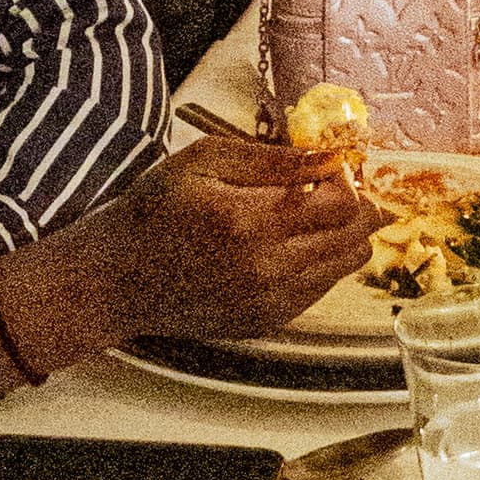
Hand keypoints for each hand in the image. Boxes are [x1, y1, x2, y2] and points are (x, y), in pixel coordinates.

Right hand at [0, 136, 378, 372]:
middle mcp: (267, 268)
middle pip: (352, 241)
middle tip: (347, 193)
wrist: (118, 278)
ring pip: (342, 269)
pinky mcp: (266, 321)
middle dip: (361, 212)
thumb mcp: (203, 162)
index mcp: (251, 221)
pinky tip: (295, 247)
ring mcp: (269, 301)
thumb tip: (329, 157)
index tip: (338, 171)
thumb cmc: (154, 211)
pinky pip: (319, 292)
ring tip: (321, 218)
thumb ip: (272, 159)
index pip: (342, 206)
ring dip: (344, 240)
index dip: (351, 185)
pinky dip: (320, 267)